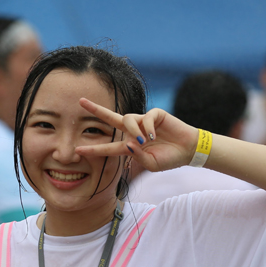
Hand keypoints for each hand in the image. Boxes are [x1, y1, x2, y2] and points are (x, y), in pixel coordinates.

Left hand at [77, 98, 197, 172]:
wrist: (187, 150)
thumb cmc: (169, 159)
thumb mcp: (151, 164)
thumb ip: (137, 156)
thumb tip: (128, 143)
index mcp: (130, 146)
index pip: (108, 147)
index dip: (94, 149)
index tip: (78, 150)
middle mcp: (133, 132)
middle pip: (111, 118)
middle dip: (96, 110)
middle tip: (81, 101)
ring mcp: (143, 122)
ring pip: (127, 119)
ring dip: (133, 130)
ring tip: (144, 141)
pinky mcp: (155, 115)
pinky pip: (145, 118)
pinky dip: (148, 128)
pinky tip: (154, 137)